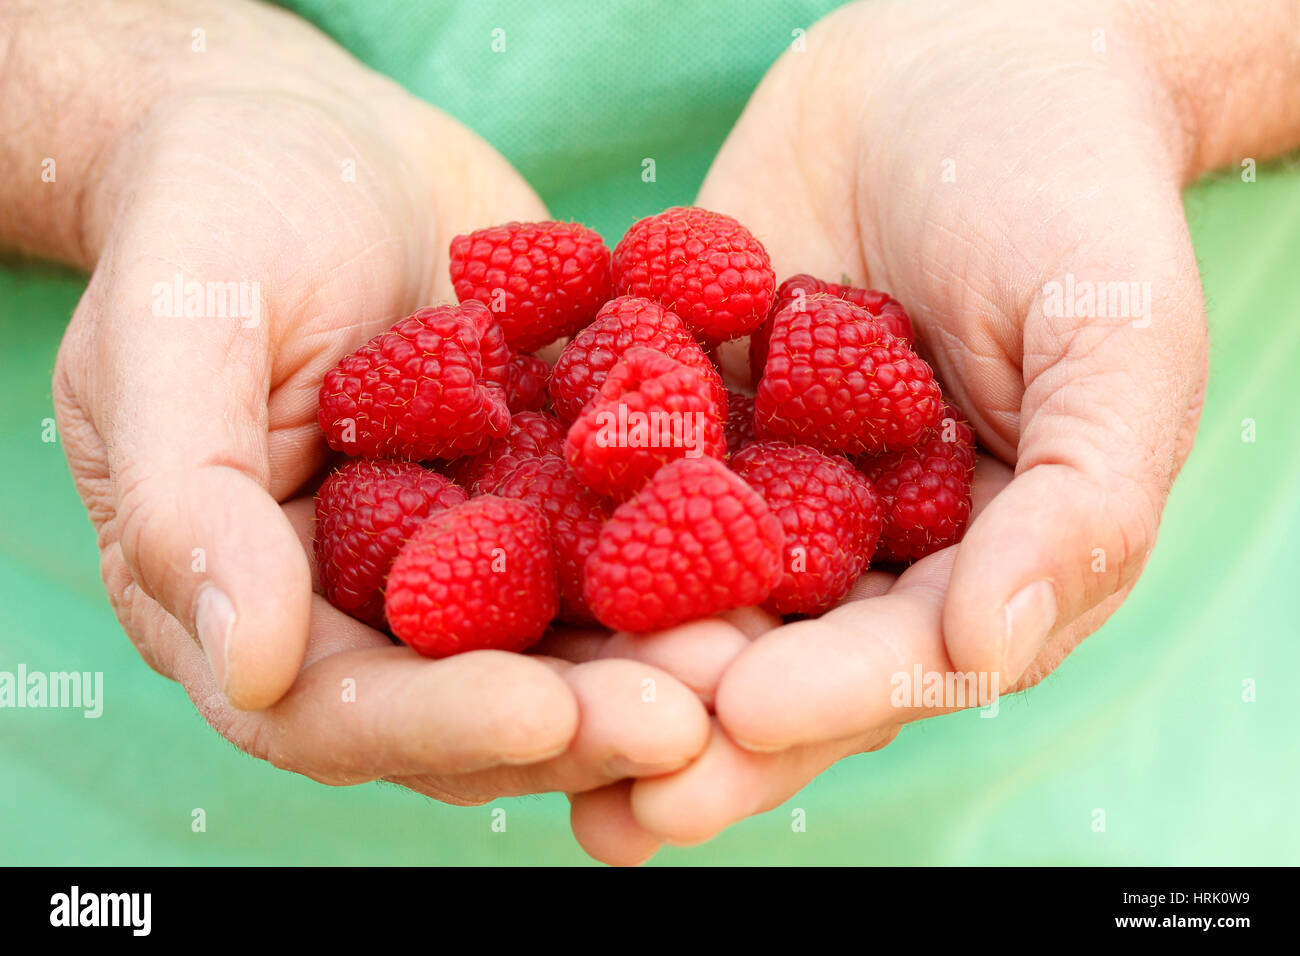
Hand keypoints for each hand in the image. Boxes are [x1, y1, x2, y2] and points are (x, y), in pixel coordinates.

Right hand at [47, 1, 708, 802]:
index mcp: (253, 599)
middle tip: (693, 716)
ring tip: (753, 657)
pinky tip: (772, 561)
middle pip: (474, 704)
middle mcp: (368, 606)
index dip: (442, 722)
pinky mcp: (549, 500)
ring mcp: (469, 558)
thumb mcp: (174, 333)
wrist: (321, 140)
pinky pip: (622, 546)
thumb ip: (188, 499)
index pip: (337, 707)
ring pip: (567, 646)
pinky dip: (693, 563)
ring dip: (657, 662)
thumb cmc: (214, 215)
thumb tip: (244, 666)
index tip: (547, 713)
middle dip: (582, 719)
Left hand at [567, 0, 1237, 860]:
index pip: (904, 656)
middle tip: (618, 785)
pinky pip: (609, 473)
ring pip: (677, 592)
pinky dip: (546, 518)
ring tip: (522, 723)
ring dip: (608, 660)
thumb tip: (994, 648)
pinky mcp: (674, 415)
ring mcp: (755, 483)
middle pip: (777, 656)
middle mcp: (856, 545)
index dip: (833, 694)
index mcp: (974, 559)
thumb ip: (1085, 496)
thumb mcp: (1114, 334)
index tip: (750, 712)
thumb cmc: (1067, 189)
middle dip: (699, 719)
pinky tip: (464, 564)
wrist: (958, 60)